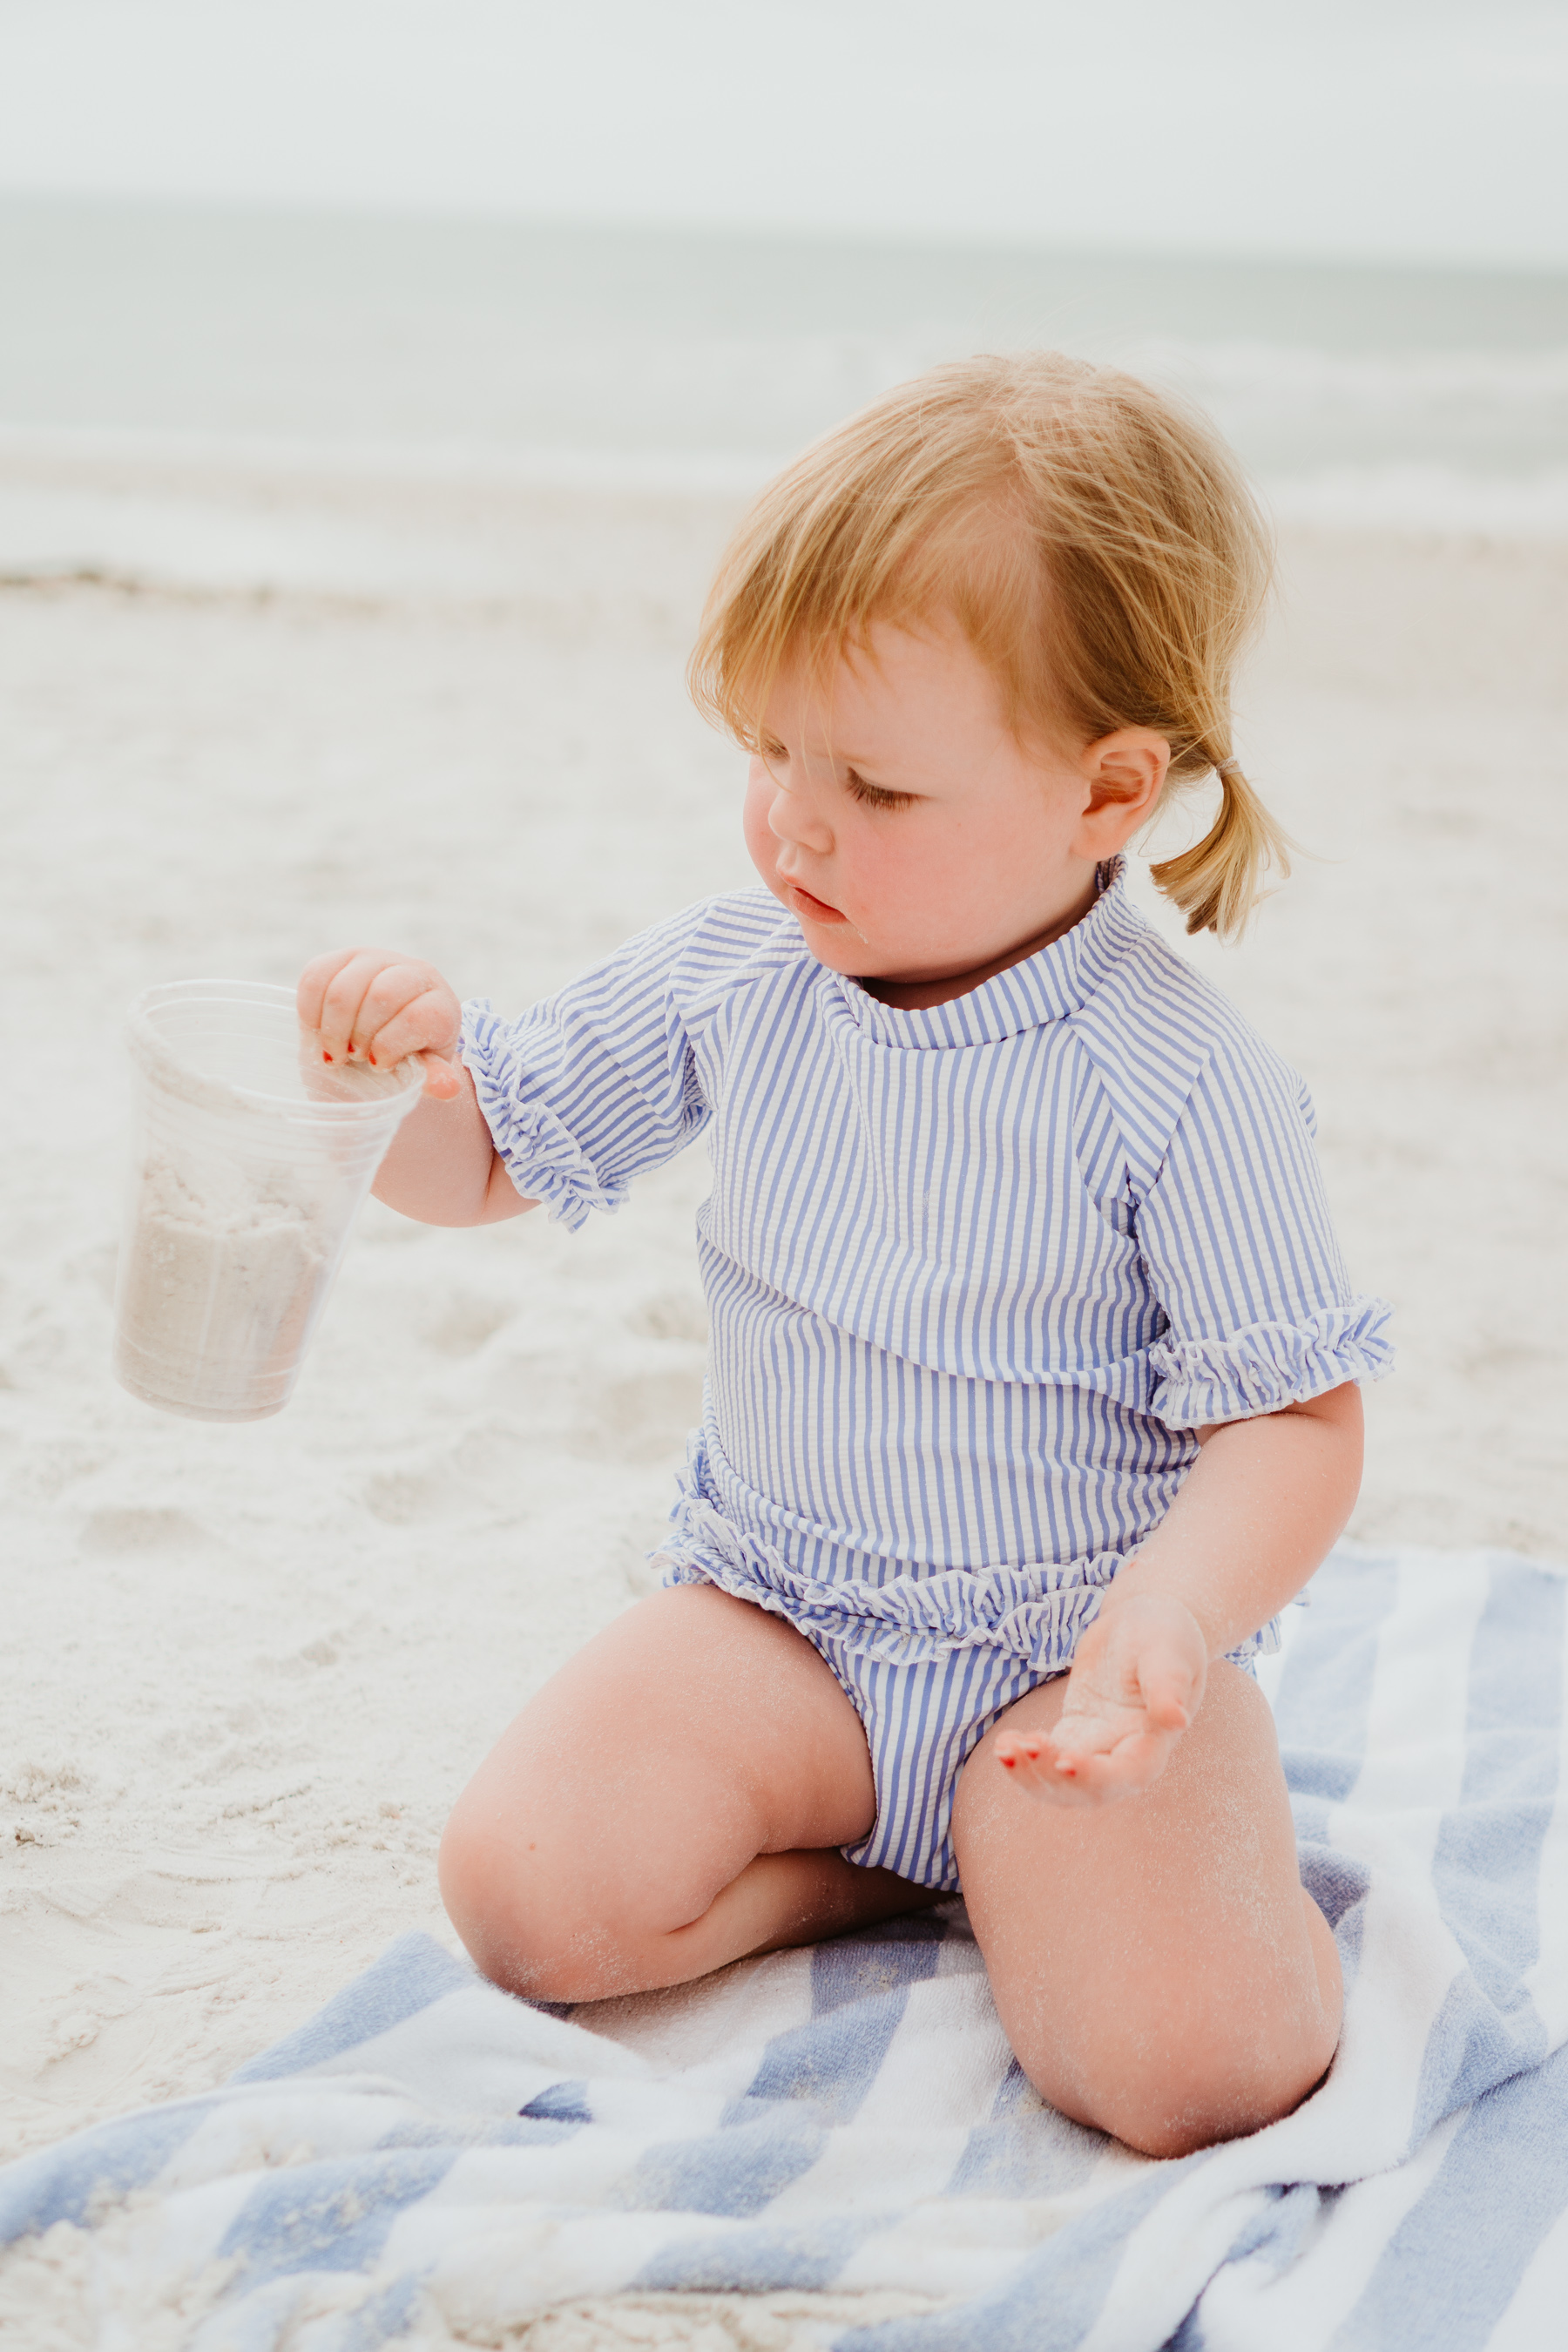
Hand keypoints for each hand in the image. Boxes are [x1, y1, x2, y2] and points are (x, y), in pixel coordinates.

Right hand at [297, 948, 463, 1100]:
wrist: (384, 1039)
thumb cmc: (406, 1058)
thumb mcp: (423, 1073)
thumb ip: (434, 1080)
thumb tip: (446, 1088)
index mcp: (440, 1003)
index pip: (415, 1018)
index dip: (390, 1047)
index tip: (380, 1065)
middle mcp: (413, 972)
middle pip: (380, 996)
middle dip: (359, 1037)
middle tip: (355, 1058)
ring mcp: (376, 960)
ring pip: (344, 987)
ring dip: (333, 1028)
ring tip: (337, 1051)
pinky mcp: (341, 958)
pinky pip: (315, 977)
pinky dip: (310, 1011)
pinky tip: (318, 1032)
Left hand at [996, 1588, 1207, 1806]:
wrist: (1143, 1624)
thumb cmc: (1163, 1635)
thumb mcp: (1168, 1651)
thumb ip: (1168, 1683)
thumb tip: (1176, 1719)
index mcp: (1154, 1740)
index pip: (1128, 1772)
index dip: (1097, 1775)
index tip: (1066, 1759)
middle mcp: (1127, 1753)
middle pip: (1091, 1790)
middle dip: (1054, 1776)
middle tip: (1027, 1744)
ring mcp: (1098, 1748)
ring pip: (1063, 1783)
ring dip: (1032, 1774)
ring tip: (1006, 1748)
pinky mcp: (1076, 1735)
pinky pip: (1048, 1759)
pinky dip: (1025, 1759)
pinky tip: (1004, 1744)